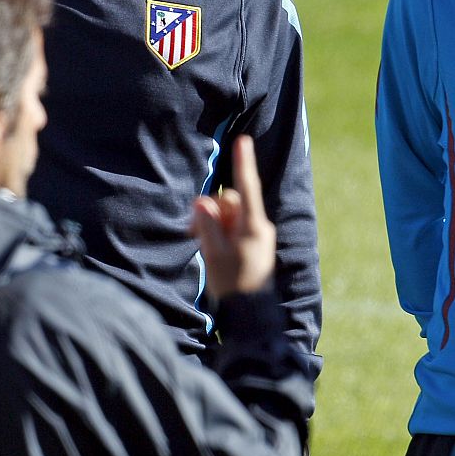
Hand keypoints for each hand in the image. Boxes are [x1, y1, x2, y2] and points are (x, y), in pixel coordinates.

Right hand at [193, 136, 276, 298]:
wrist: (249, 314)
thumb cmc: (232, 285)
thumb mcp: (214, 253)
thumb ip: (207, 224)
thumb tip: (202, 201)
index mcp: (253, 226)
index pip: (246, 188)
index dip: (243, 163)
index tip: (243, 141)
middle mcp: (258, 226)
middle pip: (230, 201)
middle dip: (212, 211)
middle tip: (196, 234)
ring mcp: (255, 235)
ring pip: (227, 215)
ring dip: (213, 224)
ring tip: (207, 249)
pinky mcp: (250, 244)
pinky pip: (230, 228)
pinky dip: (218, 234)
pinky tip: (213, 252)